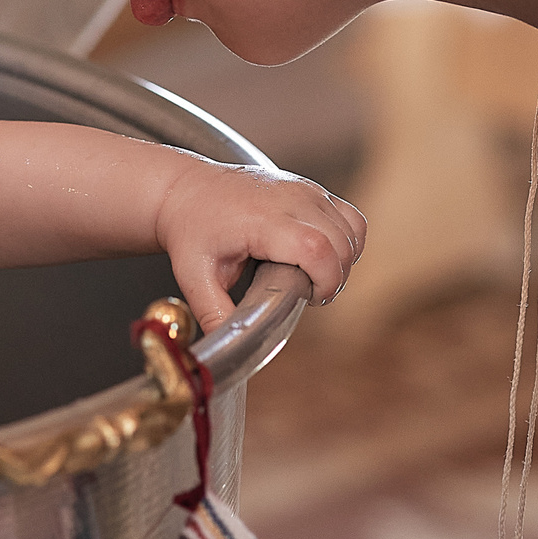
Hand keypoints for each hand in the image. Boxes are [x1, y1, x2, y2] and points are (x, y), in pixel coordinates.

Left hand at [157, 162, 367, 330]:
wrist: (185, 187)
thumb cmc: (190, 228)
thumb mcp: (194, 276)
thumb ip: (215, 314)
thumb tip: (230, 351)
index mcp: (262, 220)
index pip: (318, 249)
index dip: (326, 281)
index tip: (309, 299)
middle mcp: (289, 199)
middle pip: (342, 242)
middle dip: (335, 278)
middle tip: (306, 293)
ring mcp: (303, 190)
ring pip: (352, 228)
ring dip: (343, 260)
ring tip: (311, 275)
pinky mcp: (310, 189)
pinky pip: (349, 216)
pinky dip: (347, 240)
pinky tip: (322, 256)